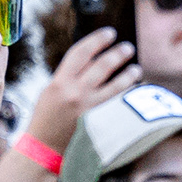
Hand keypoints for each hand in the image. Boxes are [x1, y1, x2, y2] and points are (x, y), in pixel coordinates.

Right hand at [25, 25, 141, 157]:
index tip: (110, 33)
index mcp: (59, 82)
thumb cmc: (47, 118)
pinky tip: (134, 90)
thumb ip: (70, 76)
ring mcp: (89, 109)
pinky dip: (127, 94)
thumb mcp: (51, 92)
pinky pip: (118, 103)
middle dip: (118, 53)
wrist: (44, 148)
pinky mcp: (99, 123)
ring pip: (116, 85)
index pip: (81, 52)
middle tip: (127, 48)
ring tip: (136, 68)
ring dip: (129, 74)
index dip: (97, 40)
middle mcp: (75, 93)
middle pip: (102, 65)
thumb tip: (94, 59)